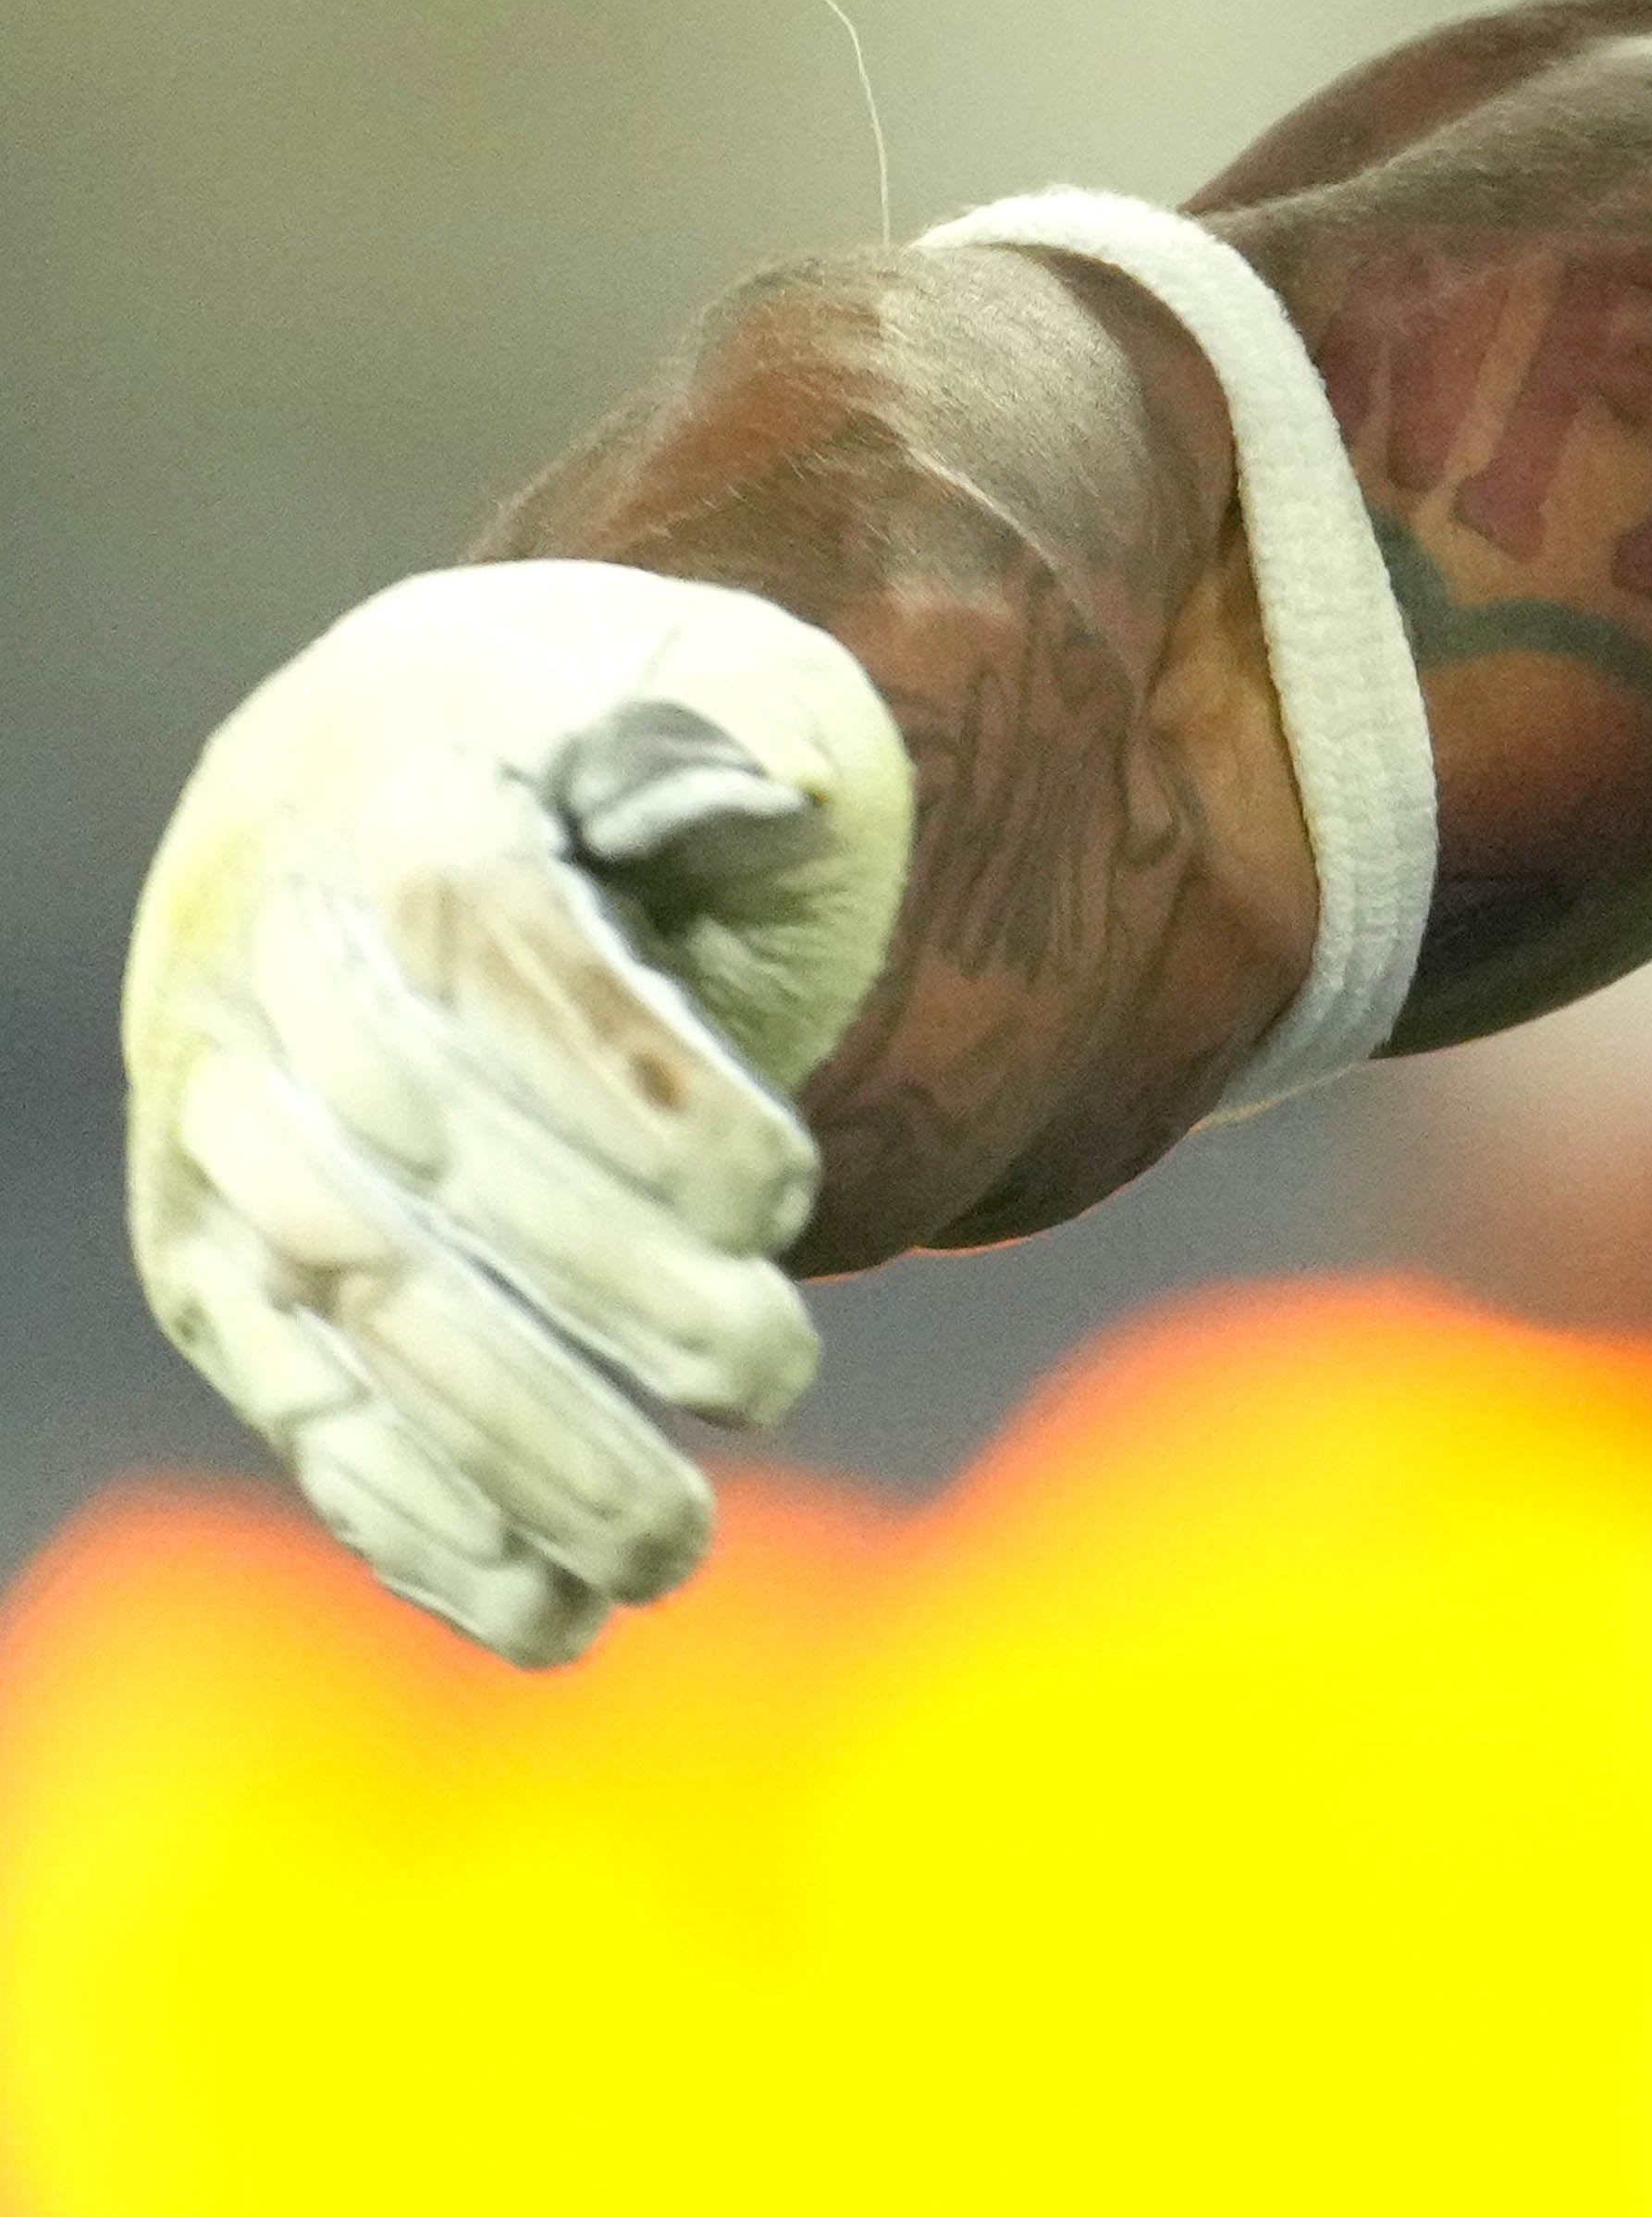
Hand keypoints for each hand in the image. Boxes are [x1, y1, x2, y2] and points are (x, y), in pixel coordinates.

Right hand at [122, 561, 911, 1659]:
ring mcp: (220, 1140)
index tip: (787, 1196)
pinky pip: (298, 1408)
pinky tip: (545, 1620)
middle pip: (427, 1167)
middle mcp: (270, 986)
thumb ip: (711, 750)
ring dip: (512, 1454)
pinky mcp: (208, 1268)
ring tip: (673, 1554)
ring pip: (350, 1315)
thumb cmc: (569, 746)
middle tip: (777, 1380)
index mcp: (397, 823)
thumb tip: (762, 795)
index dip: (641, 1097)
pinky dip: (416, 1525)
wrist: (352, 776)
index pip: (504, 968)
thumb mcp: (658, 686)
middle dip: (600, 1294)